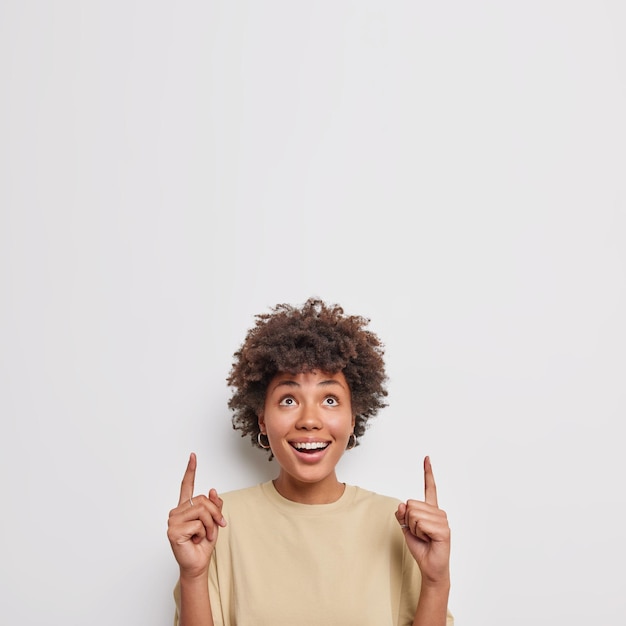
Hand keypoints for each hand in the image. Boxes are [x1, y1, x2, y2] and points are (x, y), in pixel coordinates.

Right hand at [167, 453, 225, 578]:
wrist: (198, 564)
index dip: (190, 470)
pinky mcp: (173, 531)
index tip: (193, 456)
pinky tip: (195, 540)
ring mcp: (173, 521)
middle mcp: (177, 512)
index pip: (186, 486)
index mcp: (185, 508)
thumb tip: (212, 489)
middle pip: (202, 500)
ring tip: (205, 535)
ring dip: (210, 525)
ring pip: (201, 510)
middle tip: (218, 527)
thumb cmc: (203, 544)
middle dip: (215, 513)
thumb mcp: (214, 522)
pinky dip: (203, 533)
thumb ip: (214, 506)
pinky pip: (197, 523)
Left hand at [395, 456, 450, 585]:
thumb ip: (402, 515)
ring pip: (414, 514)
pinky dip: (419, 533)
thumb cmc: (421, 547)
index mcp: (431, 510)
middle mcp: (438, 512)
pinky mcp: (443, 530)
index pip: (430, 488)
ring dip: (414, 528)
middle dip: (409, 521)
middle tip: (419, 533)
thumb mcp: (406, 528)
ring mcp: (442, 520)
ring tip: (424, 537)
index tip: (427, 458)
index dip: (428, 472)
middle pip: (412, 505)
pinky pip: (421, 523)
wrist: (430, 566)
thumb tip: (402, 504)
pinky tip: (428, 540)